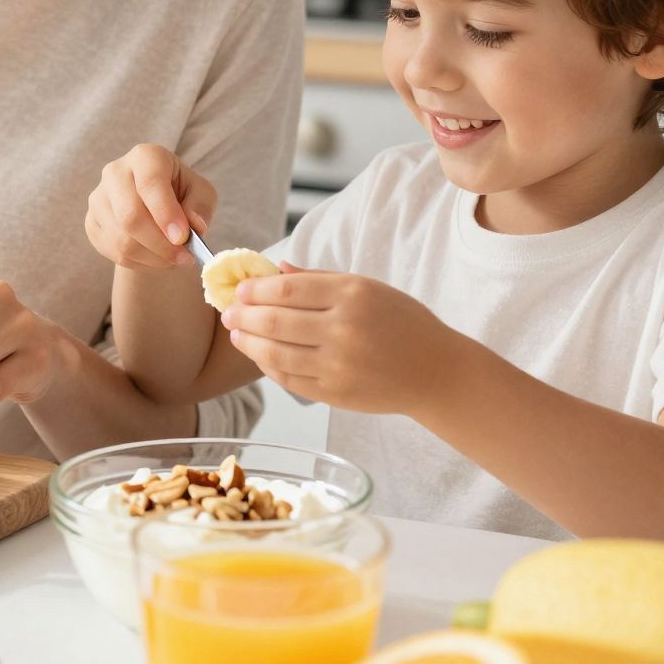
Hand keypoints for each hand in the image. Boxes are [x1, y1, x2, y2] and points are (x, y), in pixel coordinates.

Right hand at [84, 144, 216, 269]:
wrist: (153, 205)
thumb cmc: (180, 193)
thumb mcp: (200, 192)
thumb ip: (201, 205)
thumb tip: (194, 225)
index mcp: (145, 157)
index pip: (150, 183)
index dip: (166, 213)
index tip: (182, 238)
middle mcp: (115, 172)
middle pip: (130, 216)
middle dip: (160, 244)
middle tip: (184, 258)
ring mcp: (98, 198)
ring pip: (121, 240)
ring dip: (153, 258)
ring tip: (173, 259)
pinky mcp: (91, 222)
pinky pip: (113, 251)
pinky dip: (139, 263)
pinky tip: (154, 258)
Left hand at [220, 267, 467, 415]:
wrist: (435, 371)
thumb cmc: (402, 323)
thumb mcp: (368, 288)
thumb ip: (319, 279)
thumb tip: (274, 269)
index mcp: (352, 295)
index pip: (287, 290)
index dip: (255, 290)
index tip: (240, 289)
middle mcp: (344, 329)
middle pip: (275, 321)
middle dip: (244, 315)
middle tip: (228, 312)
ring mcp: (339, 365)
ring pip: (276, 354)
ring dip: (249, 343)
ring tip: (236, 334)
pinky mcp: (336, 393)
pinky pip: (289, 379)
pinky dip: (268, 367)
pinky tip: (260, 355)